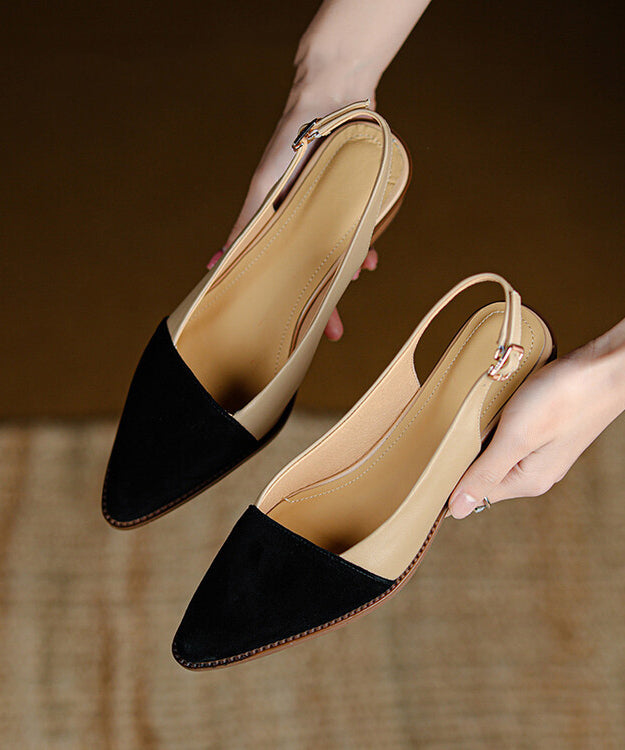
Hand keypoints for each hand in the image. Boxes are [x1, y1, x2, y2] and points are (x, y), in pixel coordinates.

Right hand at [207, 91, 378, 341]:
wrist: (331, 101)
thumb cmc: (288, 144)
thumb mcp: (263, 193)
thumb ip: (244, 229)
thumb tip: (215, 265)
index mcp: (277, 228)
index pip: (279, 274)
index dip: (285, 304)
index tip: (289, 334)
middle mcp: (301, 226)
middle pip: (313, 274)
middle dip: (324, 306)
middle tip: (334, 336)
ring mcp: (327, 215)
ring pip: (338, 257)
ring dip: (347, 274)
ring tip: (360, 279)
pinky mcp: (350, 203)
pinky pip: (358, 234)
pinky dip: (363, 247)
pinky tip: (370, 258)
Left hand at [448, 340, 624, 517]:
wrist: (607, 365)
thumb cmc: (565, 397)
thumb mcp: (516, 437)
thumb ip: (485, 473)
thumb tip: (457, 509)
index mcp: (526, 481)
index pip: (473, 491)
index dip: (449, 476)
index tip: (430, 459)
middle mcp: (533, 471)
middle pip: (482, 470)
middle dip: (464, 453)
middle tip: (448, 430)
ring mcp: (540, 450)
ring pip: (493, 449)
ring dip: (480, 434)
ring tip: (472, 414)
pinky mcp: (544, 428)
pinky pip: (508, 431)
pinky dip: (496, 419)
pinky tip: (494, 406)